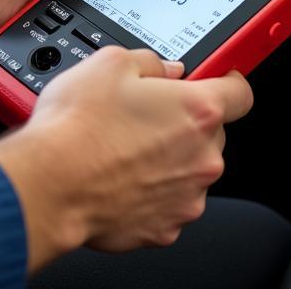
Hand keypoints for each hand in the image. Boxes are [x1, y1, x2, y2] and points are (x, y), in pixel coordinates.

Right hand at [0, 48, 253, 270]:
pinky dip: (150, 192)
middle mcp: (202, 158)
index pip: (240, 93)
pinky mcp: (164, 229)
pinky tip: (119, 177)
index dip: (227, 82)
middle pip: (212, 133)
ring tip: (124, 148)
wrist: (49, 184)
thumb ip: (151, 61)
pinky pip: (167, 202)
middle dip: (185, 123)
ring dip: (168, 159)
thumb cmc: (78, 126)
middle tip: (145, 115)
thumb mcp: (111, 62)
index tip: (216, 82)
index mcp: (198, 111)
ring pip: (189, 170)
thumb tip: (164, 69)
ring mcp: (186, 197)